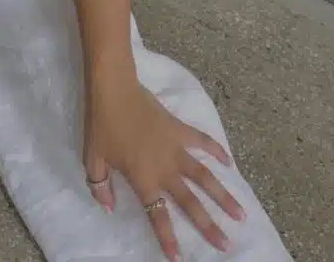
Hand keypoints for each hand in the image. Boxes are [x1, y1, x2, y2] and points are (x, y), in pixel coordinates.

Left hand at [84, 73, 245, 259]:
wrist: (114, 89)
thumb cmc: (101, 124)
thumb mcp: (93, 158)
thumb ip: (100, 186)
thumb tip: (109, 207)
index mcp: (144, 179)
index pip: (157, 215)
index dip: (168, 238)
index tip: (178, 258)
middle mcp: (165, 168)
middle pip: (190, 202)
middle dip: (208, 225)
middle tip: (225, 244)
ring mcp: (176, 148)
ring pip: (205, 177)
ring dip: (223, 195)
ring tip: (241, 214)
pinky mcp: (180, 128)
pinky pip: (203, 141)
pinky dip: (217, 151)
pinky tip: (229, 162)